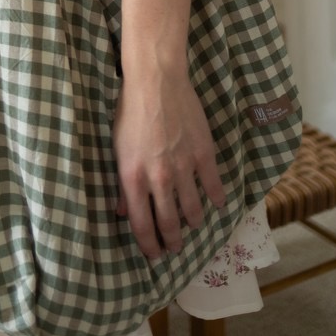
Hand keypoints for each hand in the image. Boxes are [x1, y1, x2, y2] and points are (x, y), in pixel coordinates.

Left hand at [112, 70, 225, 259]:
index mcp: (133, 178)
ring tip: (192, 225)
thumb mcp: (118, 148)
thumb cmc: (130, 111)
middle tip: (174, 247)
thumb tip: (122, 211)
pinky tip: (217, 202)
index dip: (148, 245)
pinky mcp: (203, 154)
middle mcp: (158, 179)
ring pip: (193, 210)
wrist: (156, 81)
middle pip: (168, 223)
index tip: (153, 254)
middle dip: (171, 241)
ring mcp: (183, 168)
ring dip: (192, 222)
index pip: (141, 224)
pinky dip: (216, 198)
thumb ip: (121, 183)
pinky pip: (213, 186)